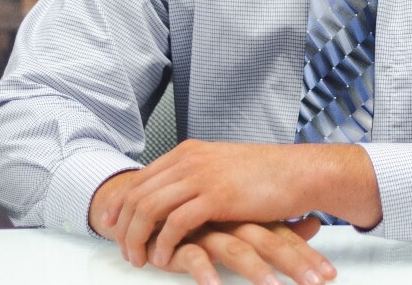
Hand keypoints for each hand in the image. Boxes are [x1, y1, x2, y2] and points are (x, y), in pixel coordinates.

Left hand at [91, 140, 379, 267]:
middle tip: (123, 250)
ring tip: (139, 260)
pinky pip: (175, 222)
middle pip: (139, 193)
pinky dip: (164, 244)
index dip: (122, 203)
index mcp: (189, 151)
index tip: (111, 224)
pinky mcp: (216, 196)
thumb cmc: (267, 175)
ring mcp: (202, 176)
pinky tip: (164, 259)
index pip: (142, 177)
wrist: (300, 172)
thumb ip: (199, 177)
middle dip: (124, 225)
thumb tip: (178, 196)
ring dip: (138, 237)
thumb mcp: (223, 168)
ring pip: (149, 208)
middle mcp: (190, 160)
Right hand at [147, 219, 334, 284]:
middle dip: (293, 263)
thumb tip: (315, 224)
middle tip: (316, 283)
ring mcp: (205, 228)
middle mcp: (230, 219)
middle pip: (267, 240)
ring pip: (234, 248)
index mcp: (248, 214)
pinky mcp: (177, 239)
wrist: (151, 200)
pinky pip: (191, 255)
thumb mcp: (242, 221)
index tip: (330, 274)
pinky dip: (204, 271)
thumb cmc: (202, 217)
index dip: (306, 255)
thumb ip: (276, 226)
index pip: (283, 234)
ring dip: (255, 270)